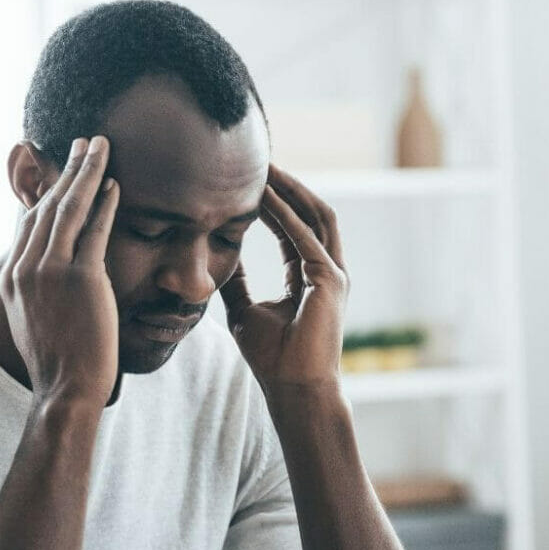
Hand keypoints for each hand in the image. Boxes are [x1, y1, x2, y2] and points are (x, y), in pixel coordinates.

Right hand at [0, 135, 121, 407]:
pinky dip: (105, 203)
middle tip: (83, 144)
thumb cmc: (56, 362)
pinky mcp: (80, 278)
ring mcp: (51, 271)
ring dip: (86, 173)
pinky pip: (95, 230)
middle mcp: (26, 269)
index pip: (30, 223)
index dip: (48, 192)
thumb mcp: (30, 321)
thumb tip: (43, 279)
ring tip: (100, 148)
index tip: (62, 172)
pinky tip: (114, 184)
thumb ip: (33, 292)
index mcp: (12, 278)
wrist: (66, 389)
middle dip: (68, 170)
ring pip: (69, 210)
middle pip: (48, 206)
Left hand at [219, 164, 348, 392]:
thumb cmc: (273, 358)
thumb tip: (215, 259)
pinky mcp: (330, 281)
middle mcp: (327, 269)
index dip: (274, 202)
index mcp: (309, 275)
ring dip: (290, 190)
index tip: (250, 181)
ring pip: (315, 216)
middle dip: (287, 185)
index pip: (294, 226)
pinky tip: (264, 198)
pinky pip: (306, 237)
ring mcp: (333, 273)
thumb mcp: (244, 309)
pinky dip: (285, 215)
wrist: (293, 389)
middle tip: (260, 160)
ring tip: (265, 168)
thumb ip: (236, 282)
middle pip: (310, 212)